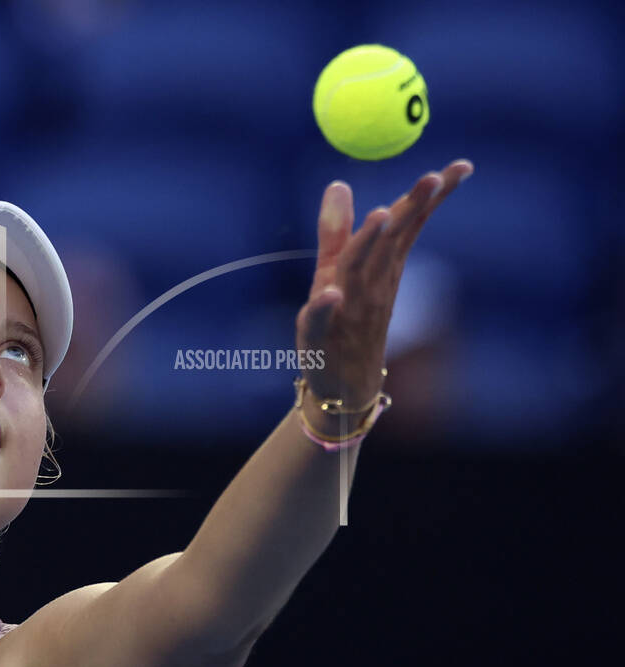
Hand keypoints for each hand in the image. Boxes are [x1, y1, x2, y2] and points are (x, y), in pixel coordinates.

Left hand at [295, 158, 473, 416]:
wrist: (341, 385)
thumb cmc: (344, 324)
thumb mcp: (336, 271)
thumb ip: (337, 230)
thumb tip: (338, 182)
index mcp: (380, 268)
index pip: (407, 225)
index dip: (430, 197)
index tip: (461, 167)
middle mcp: (370, 286)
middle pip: (391, 241)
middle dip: (411, 209)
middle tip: (434, 178)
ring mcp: (347, 311)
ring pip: (359, 272)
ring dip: (371, 244)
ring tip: (383, 214)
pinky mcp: (318, 334)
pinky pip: (320, 318)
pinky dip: (325, 305)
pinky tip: (332, 293)